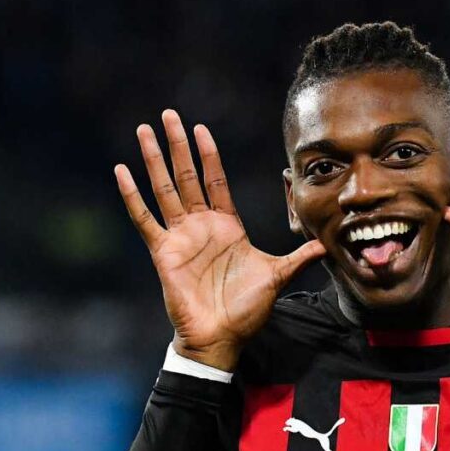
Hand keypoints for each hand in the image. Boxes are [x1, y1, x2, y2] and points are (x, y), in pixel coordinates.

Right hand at [115, 110, 323, 370]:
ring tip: (144, 130)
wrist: (221, 337)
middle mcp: (202, 225)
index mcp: (228, 225)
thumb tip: (328, 245)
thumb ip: (300, 257)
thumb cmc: (246, 309)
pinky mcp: (163, 252)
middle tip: (168, 114)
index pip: (216, 180)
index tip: (200, 127)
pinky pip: (145, 219)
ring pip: (165, 189)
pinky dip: (133, 196)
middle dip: (178, 145)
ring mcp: (180, 236)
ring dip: (154, 160)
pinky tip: (121, 171)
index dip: (209, 154)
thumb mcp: (278, 276)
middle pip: (188, 175)